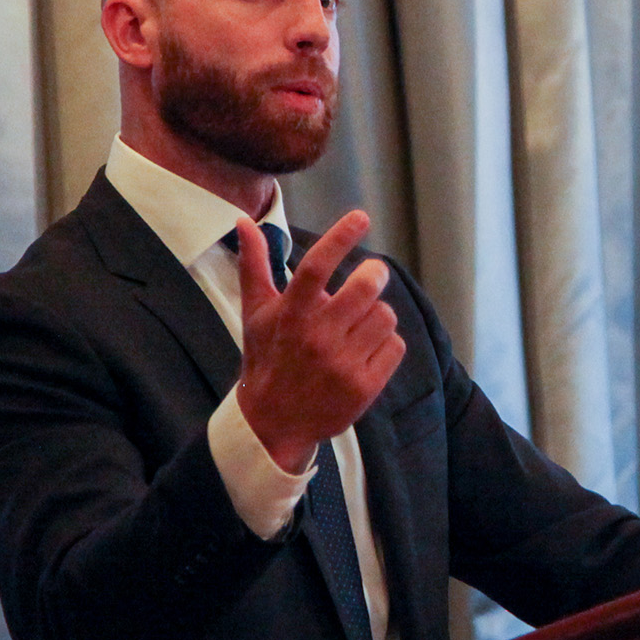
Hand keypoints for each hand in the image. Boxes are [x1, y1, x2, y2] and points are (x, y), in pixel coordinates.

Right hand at [232, 211, 405, 473]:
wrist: (273, 423)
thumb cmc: (267, 358)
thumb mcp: (256, 314)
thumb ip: (254, 265)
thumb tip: (244, 221)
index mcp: (291, 315)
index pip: (316, 267)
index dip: (340, 237)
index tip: (360, 216)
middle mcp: (317, 338)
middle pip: (366, 287)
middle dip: (375, 274)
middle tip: (373, 274)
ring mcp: (342, 364)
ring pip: (386, 316)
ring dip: (378, 315)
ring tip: (359, 326)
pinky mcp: (365, 387)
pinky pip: (395, 346)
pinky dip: (386, 345)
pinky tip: (365, 353)